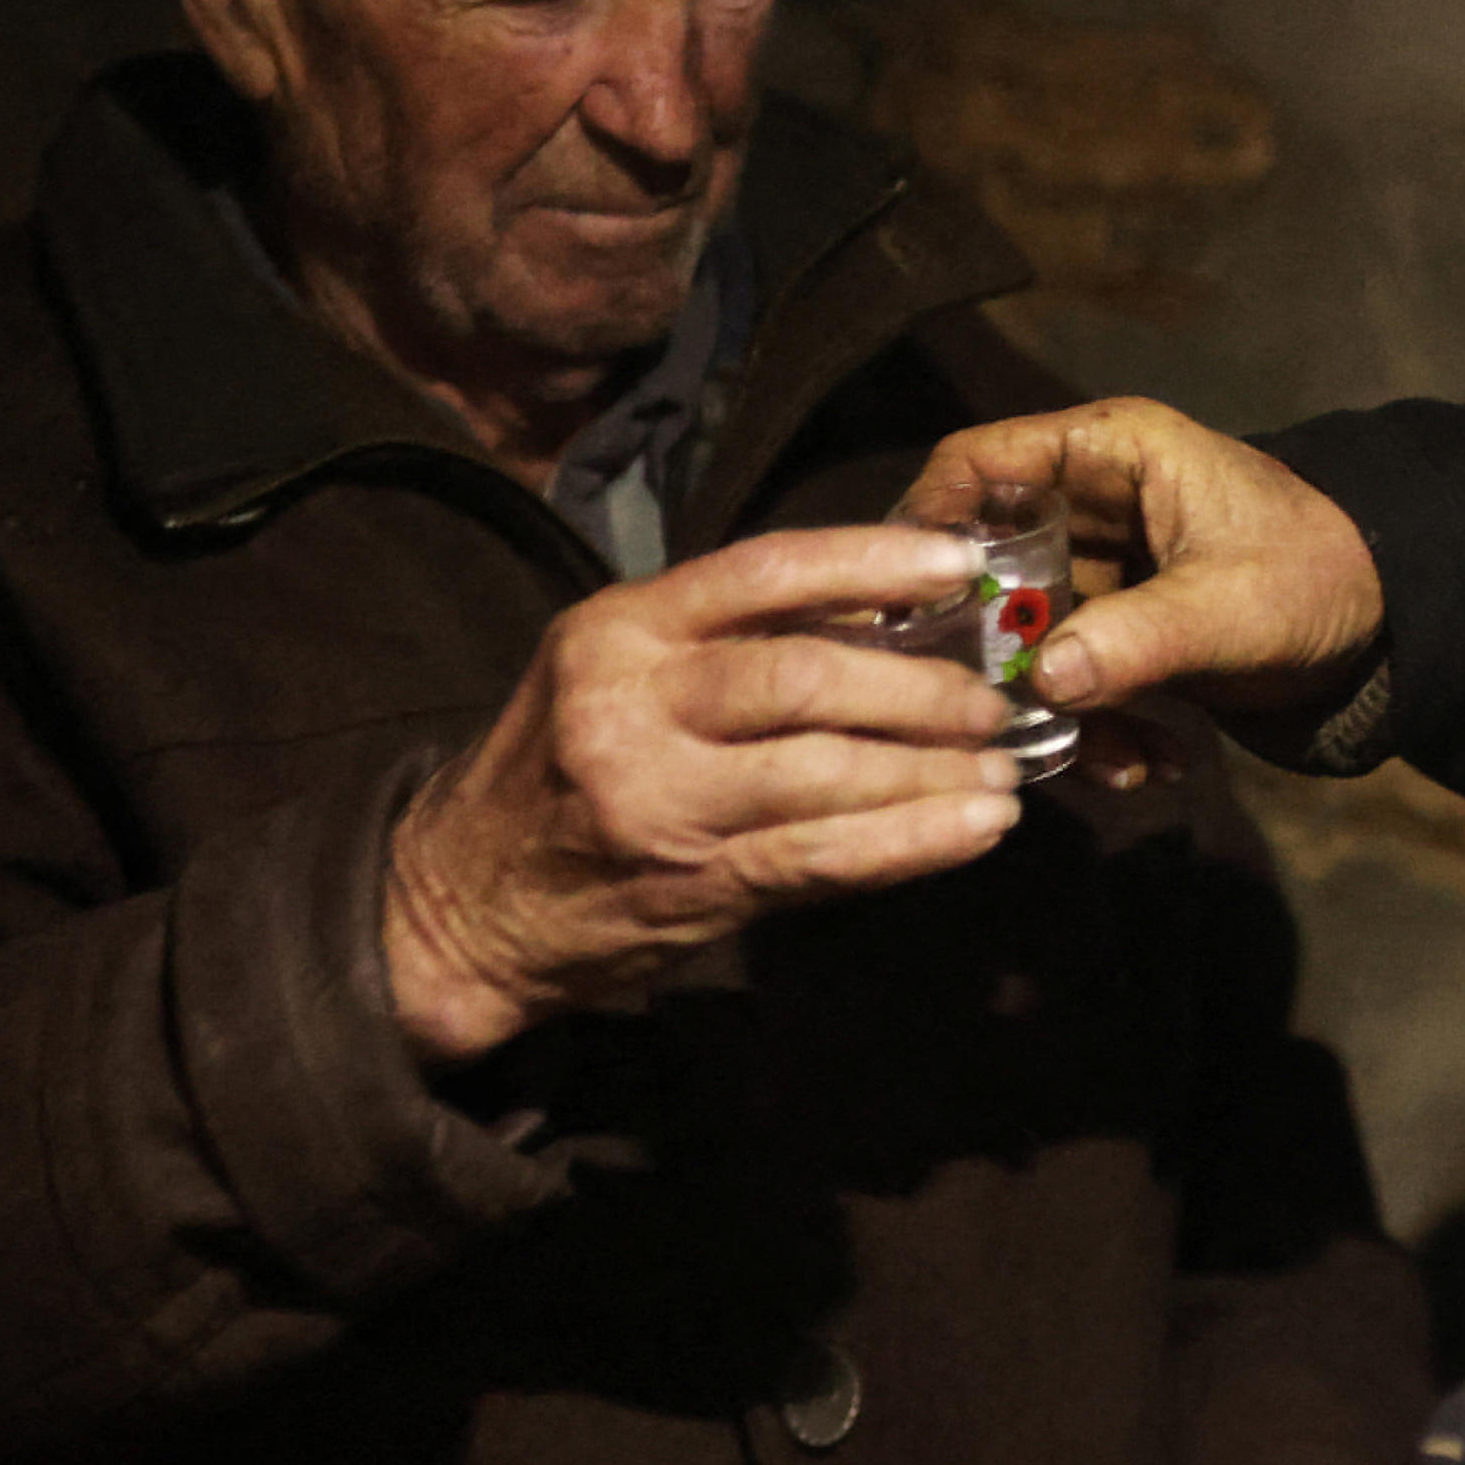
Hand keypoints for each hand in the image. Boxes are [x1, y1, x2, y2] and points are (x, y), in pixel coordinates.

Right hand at [382, 524, 1026, 1062]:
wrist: (462, 904)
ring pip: (831, 770)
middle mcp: (633, 704)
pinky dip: (916, 841)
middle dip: (923, 689)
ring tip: (1001, 769)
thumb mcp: (610, 671)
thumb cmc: (558, 770)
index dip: (874, 559)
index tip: (960, 564)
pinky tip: (975, 829)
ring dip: (936, 770)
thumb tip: (882, 610)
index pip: (765, 569)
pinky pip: (829, 857)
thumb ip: (721, 637)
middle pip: (810, 677)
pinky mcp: (693, 884)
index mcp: (618, 629)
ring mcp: (660, 799)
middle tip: (992, 701)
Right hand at [899, 402, 1382, 755]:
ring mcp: (1101, 570)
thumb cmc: (1319, 578)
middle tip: (972, 718)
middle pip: (984, 563)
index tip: (899, 609)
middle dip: (985, 650)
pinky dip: (1096, 728)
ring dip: (1051, 709)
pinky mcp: (1118, 629)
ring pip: (1025, 636)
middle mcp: (1091, 502)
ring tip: (1108, 765)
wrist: (1392, 628)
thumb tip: (1046, 681)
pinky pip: (1072, 676)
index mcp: (1110, 454)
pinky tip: (1149, 770)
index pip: (977, 464)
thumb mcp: (1232, 608)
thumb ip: (1138, 640)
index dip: (925, 526)